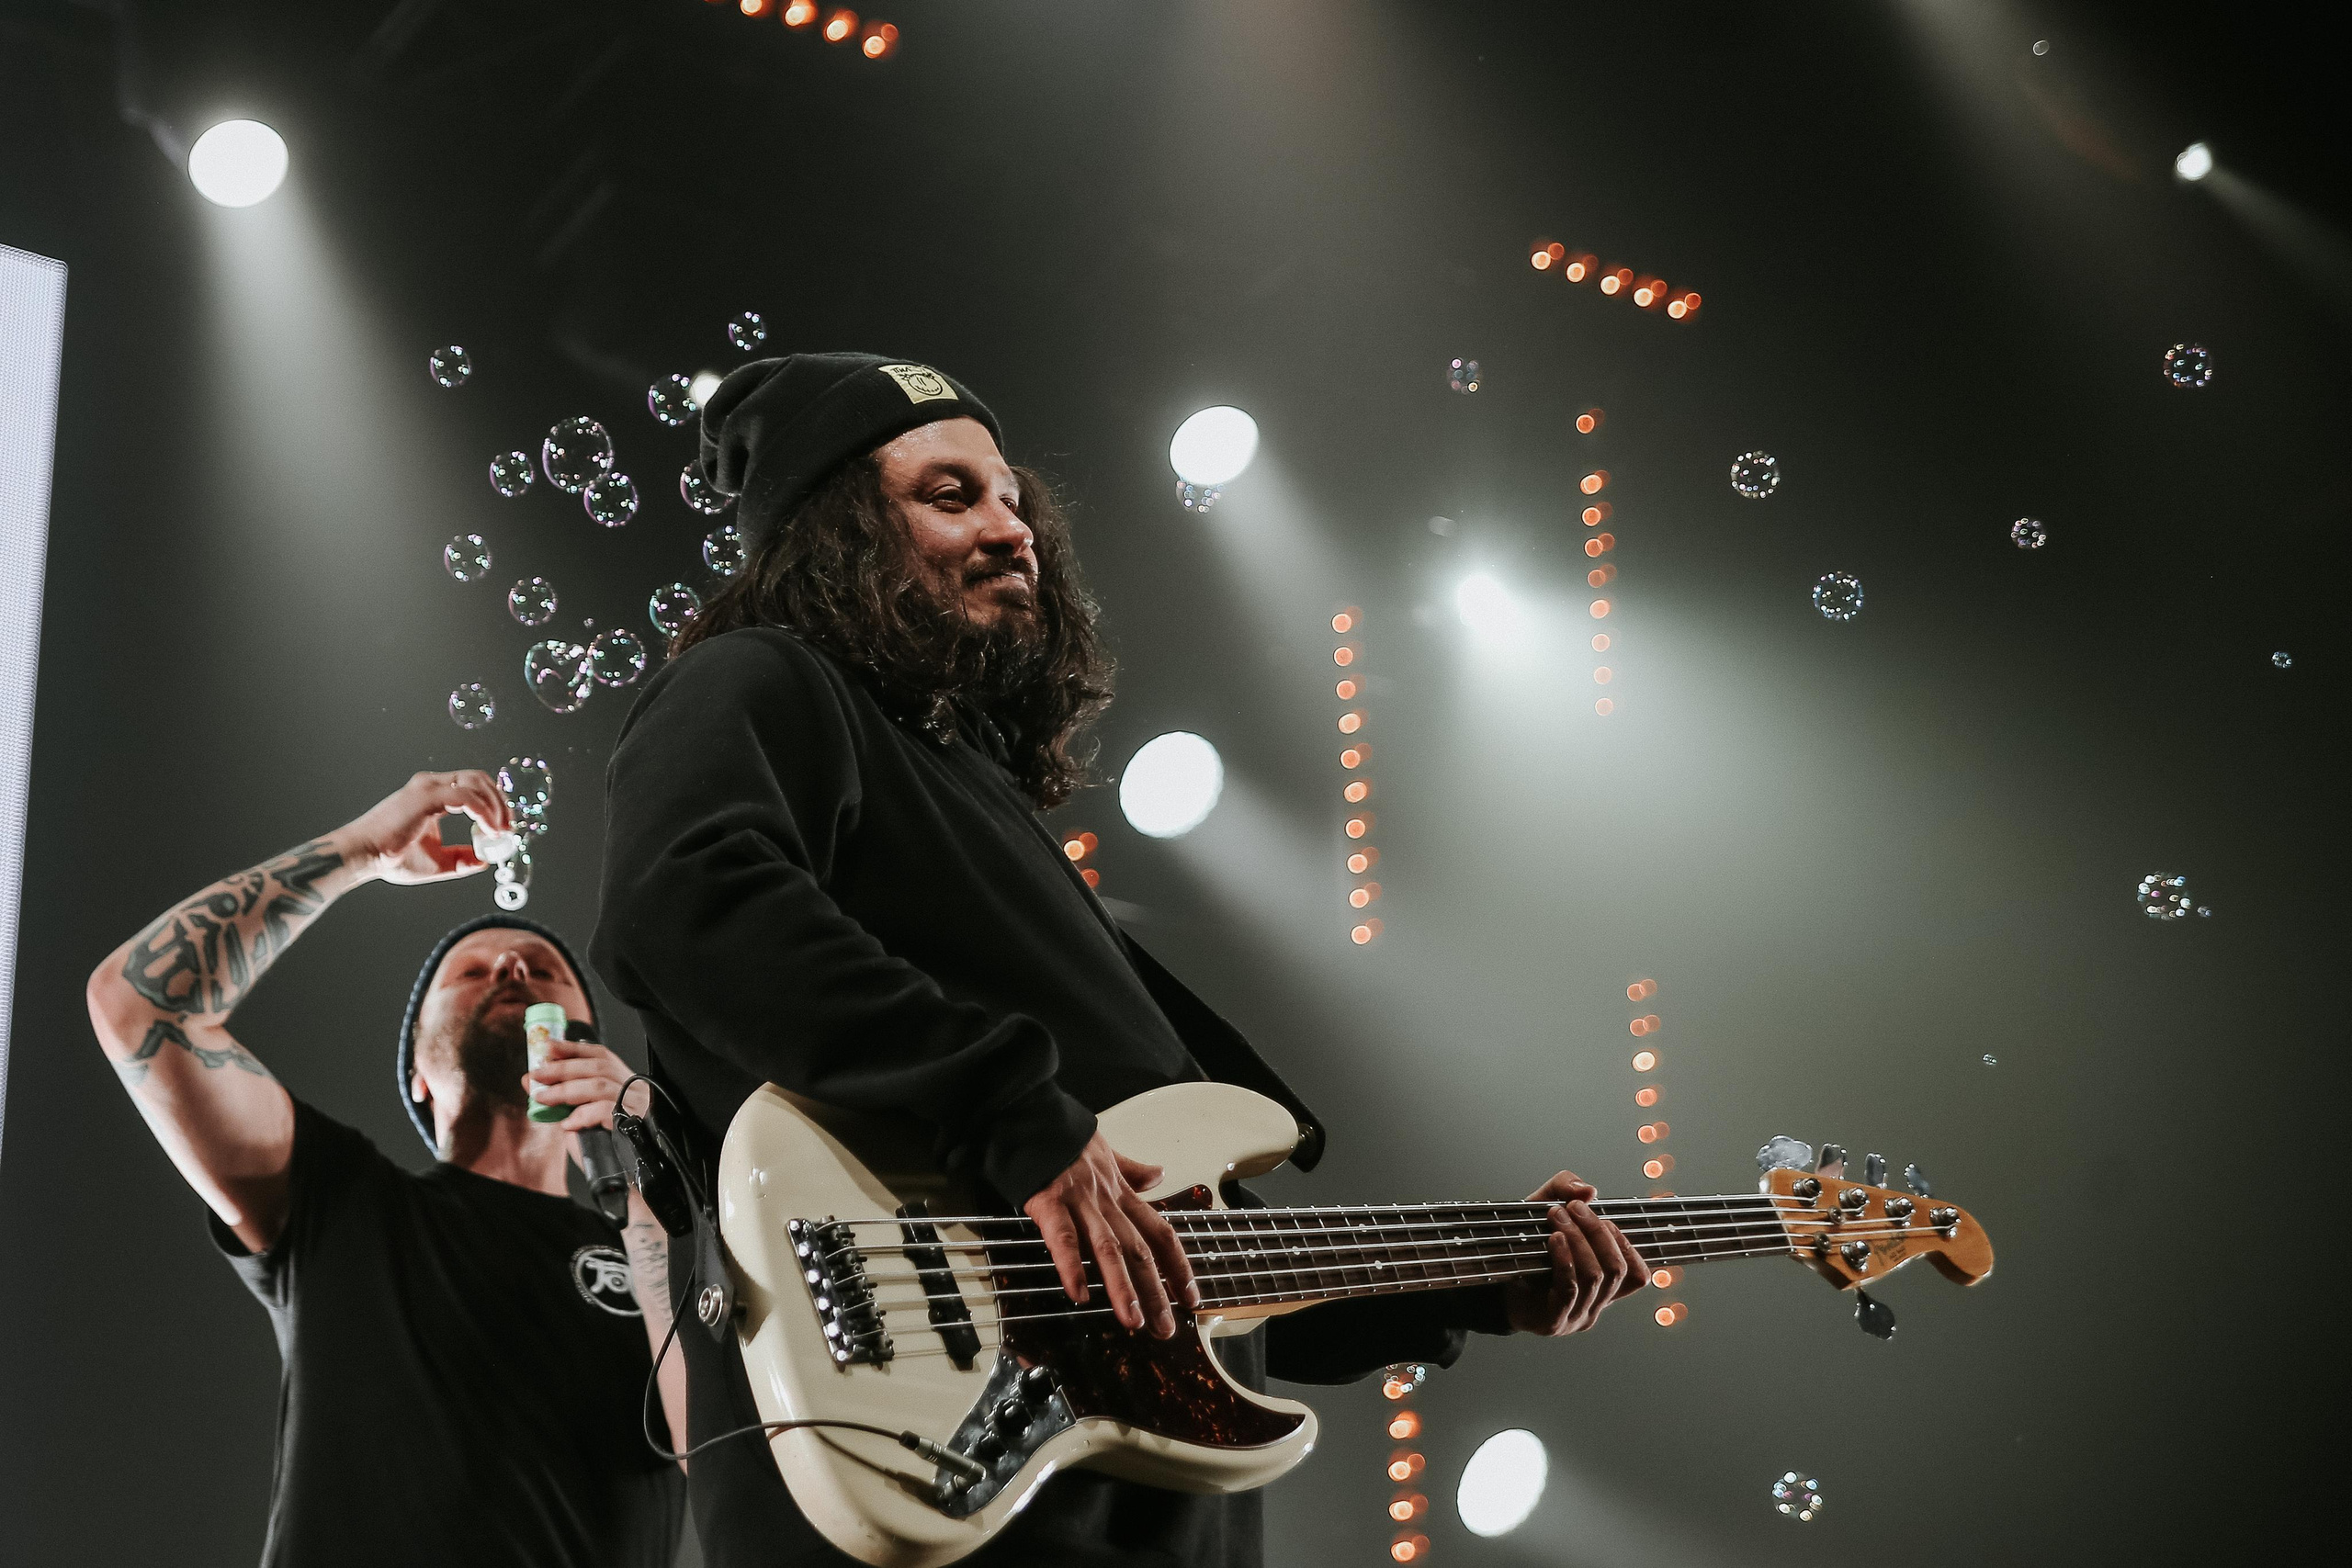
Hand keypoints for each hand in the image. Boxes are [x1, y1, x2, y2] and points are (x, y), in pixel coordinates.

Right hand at [339, 770, 512, 884]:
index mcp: (432, 795)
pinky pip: (466, 797)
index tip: (504, 827)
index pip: (473, 786)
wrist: (364, 856)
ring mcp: (428, 787)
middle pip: (479, 778)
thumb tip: (485, 861)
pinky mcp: (426, 796)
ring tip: (501, 830)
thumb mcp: (437, 861)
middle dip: (500, 801)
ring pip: (476, 783)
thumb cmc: (391, 858)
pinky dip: (484, 812)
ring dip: (496, 806)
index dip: (494, 802)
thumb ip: (461, 858)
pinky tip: (490, 830)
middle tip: (508, 827)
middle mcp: (431, 785)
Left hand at [523, 1037, 651, 1139]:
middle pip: (597, 1067)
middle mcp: (633, 1089)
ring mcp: (636, 1105)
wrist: (624, 1179)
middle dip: (562, 1068)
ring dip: (565, 1089)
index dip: (573, 1049)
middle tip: (536, 1075)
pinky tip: (568, 1124)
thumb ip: (562, 1101)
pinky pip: (605, 1111)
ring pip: (599, 1085)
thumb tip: (533, 1083)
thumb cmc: (605, 1150)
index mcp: (623, 1083)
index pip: (599, 1055)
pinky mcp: (633, 1123)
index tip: (548, 1047)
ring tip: (543, 1097)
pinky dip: (582, 1114)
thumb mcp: (580, 1119)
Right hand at [1023, 1132, 1199, 1338]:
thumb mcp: (1109, 1152)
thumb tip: (1159, 1174)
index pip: (1160, 1234)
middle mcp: (1108, 1202)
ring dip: (1122, 1288)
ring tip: (1133, 1322)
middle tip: (1166, 1328)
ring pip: (1107, 1250)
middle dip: (1155, 1292)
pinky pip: (1063, 1238)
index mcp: (1122, 1194)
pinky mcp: (1050, 1203)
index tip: (1192, 1297)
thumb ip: (1133, 1170)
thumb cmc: (1069, 1140)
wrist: (1034, 1117)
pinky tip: (1080, 1294)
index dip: (1179, 1267)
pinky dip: (1072, 1266)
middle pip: (1139, 1251)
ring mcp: (1080, 1203)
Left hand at [1502, 1170, 1649, 1336]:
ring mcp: (1576, 1316)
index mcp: (1603, 1286)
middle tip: (1575, 1209)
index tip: (1604, 1218)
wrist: (1492, 1283)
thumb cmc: (1524, 1247)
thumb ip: (1565, 1189)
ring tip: (1557, 1216)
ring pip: (1594, 1276)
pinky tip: (1554, 1239)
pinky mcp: (1553, 1320)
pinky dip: (1564, 1258)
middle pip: (1616, 1269)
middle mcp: (1595, 1304)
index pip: (1637, 1275)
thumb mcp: (1544, 1207)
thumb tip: (1588, 1190)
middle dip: (1598, 1232)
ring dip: (1578, 1239)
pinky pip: (1569, 1287)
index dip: (1626, 1244)